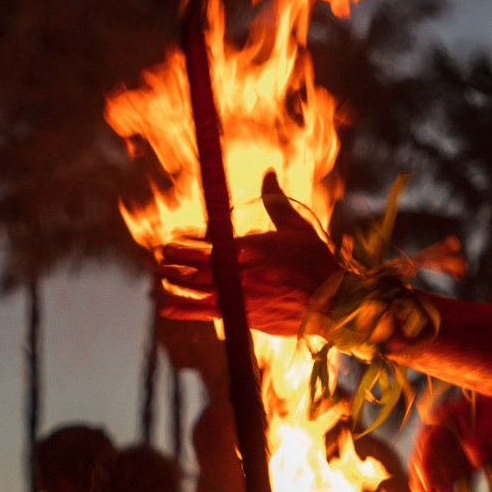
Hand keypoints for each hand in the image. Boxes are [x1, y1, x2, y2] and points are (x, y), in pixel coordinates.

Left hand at [156, 196, 336, 337]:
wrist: (331, 302)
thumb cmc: (316, 264)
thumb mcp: (297, 228)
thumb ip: (276, 202)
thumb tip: (269, 174)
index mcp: (249, 247)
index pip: (209, 242)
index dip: (187, 242)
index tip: (172, 240)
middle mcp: (239, 271)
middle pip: (198, 265)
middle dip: (176, 260)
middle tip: (161, 256)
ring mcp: (238, 295)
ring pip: (197, 287)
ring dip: (176, 281)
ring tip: (160, 276)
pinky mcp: (242, 317)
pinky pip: (206, 312)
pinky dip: (184, 310)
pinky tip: (166, 307)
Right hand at [409, 416, 474, 491]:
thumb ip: (482, 437)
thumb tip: (473, 459)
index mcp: (437, 424)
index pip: (424, 447)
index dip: (425, 467)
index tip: (430, 486)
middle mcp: (431, 444)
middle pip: (420, 472)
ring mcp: (439, 460)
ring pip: (428, 489)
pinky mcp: (448, 474)